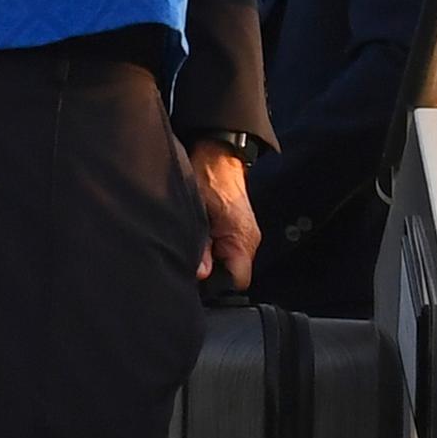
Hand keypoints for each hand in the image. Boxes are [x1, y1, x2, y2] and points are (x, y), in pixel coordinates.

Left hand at [187, 140, 258, 288]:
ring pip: (225, 262)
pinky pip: (223, 249)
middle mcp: (247, 240)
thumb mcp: (198, 209)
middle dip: (209, 272)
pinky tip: (197, 237)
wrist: (218, 152)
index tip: (196, 277)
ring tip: (192, 243)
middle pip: (231, 275)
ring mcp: (242, 235)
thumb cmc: (209, 175)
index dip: (216, 285)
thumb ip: (201, 244)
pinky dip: (209, 248)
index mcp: (243, 239)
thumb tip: (200, 273)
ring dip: (207, 259)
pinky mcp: (234, 229)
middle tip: (188, 258)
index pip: (237, 281)